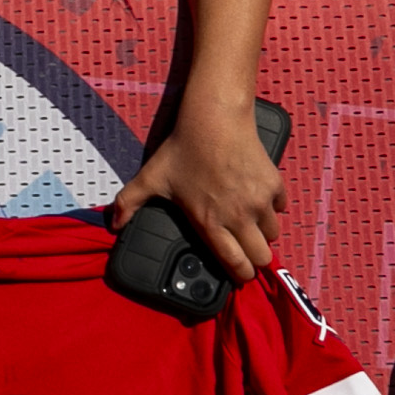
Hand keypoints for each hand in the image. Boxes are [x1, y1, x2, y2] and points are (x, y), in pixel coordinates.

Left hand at [117, 103, 282, 283]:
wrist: (215, 119)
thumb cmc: (183, 149)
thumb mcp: (152, 177)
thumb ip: (130, 203)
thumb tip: (114, 224)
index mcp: (211, 223)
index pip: (236, 264)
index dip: (240, 275)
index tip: (239, 275)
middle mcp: (239, 217)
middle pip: (262, 257)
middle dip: (255, 258)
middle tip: (246, 250)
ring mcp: (260, 201)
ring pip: (272, 233)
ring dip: (263, 232)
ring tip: (249, 223)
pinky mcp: (274, 185)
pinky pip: (280, 207)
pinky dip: (272, 206)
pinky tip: (258, 198)